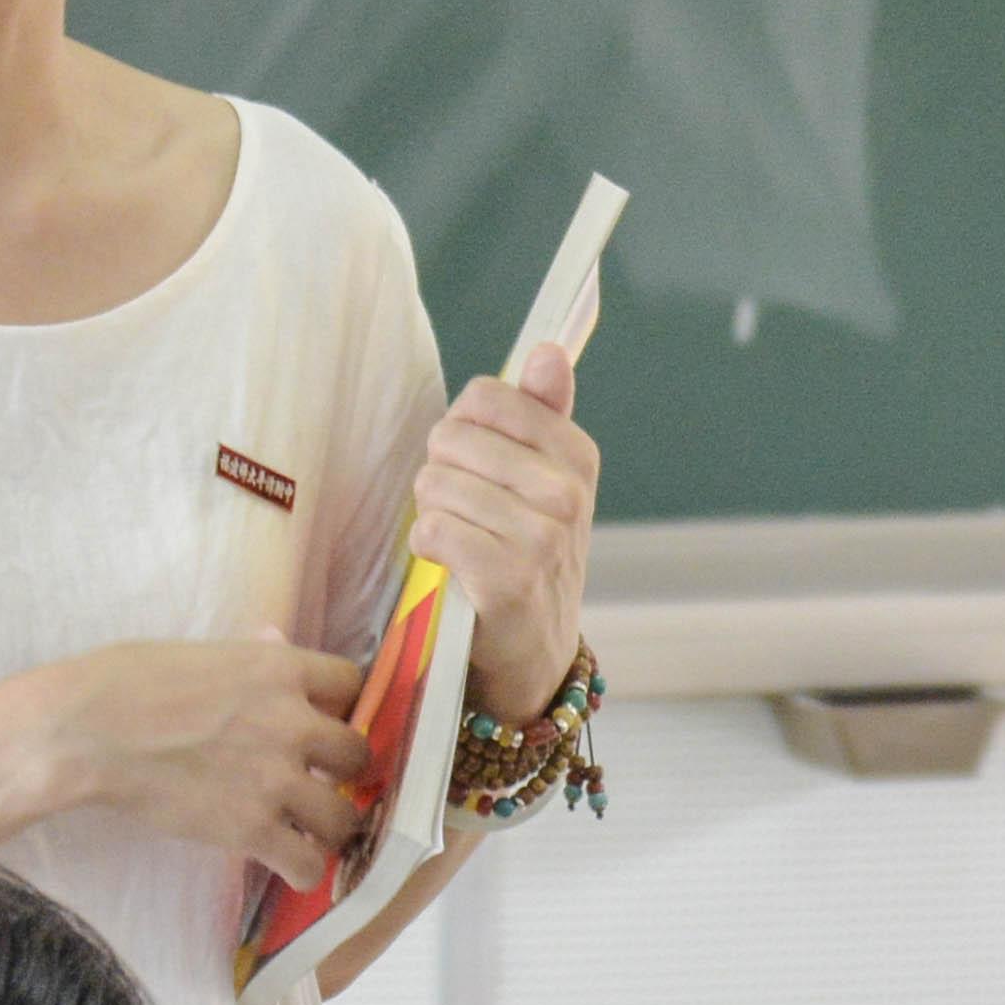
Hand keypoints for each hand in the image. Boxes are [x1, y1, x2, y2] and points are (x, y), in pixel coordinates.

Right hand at [21, 638, 382, 883]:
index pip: (350, 684)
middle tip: (318, 781)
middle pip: (358, 755)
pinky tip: (287, 864)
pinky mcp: (252, 829)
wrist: (87, 732)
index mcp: (280, 669)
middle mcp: (292, 722)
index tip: (322, 722)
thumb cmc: (128, 681)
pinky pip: (308, 863)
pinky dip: (302, 869)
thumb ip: (251, 655)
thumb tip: (275, 640)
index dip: (339, 707)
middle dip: (341, 771)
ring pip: (344, 817)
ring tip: (308, 830)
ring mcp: (276, 779)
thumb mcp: (202, 652)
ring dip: (329, 826)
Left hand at [417, 342, 600, 721]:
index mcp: (578, 456)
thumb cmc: (526, 554)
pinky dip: (427, 548)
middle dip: (440, 473)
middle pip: (452, 438)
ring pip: (436, 485)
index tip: (477, 465)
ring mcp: (542, 538)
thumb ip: (541, 414)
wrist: (533, 653)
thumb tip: (546, 351)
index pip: (487, 398)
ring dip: (431, 514)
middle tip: (464, 512)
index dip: (462, 429)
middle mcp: (568, 493)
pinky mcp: (508, 580)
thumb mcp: (545, 482)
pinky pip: (432, 531)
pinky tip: (448, 565)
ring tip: (457, 540)